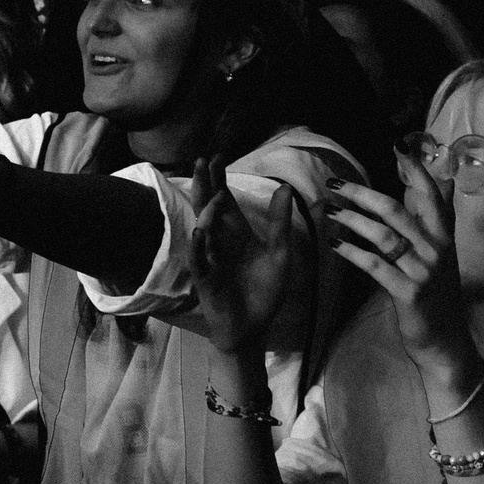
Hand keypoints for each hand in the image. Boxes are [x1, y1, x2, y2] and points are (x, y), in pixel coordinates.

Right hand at [183, 157, 293, 356]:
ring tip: (216, 196)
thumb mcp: (279, 253)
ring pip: (202, 229)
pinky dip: (199, 245)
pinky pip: (199, 259)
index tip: (217, 156)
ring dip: (206, 212)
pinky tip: (201, 232)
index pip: (224, 200)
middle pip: (207, 207)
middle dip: (205, 185)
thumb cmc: (264, 290)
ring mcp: (210, 258)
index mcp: (237, 233)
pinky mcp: (205, 279)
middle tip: (203, 161)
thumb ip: (279, 222)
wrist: (254, 326)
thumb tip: (284, 187)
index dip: (219, 179)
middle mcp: (220, 241)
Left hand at [323, 163, 474, 379]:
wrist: (445, 341)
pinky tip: (334, 244)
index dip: (415, 169)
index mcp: (443, 237)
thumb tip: (444, 181)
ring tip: (328, 210)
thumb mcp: (442, 254)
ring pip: (384, 236)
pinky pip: (375, 266)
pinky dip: (352, 252)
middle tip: (334, 183)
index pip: (431, 195)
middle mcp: (436, 250)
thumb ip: (438, 218)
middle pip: (396, 211)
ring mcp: (424, 271)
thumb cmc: (438, 294)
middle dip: (363, 193)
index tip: (396, 145)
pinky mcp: (409, 293)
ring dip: (352, 220)